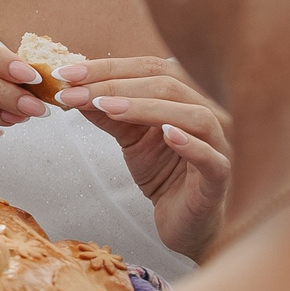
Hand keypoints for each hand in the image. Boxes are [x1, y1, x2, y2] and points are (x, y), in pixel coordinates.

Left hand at [50, 57, 231, 260]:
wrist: (184, 222)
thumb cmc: (164, 174)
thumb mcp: (130, 138)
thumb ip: (107, 113)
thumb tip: (72, 87)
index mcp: (189, 97)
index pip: (151, 68)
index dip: (108, 68)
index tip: (68, 73)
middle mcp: (211, 113)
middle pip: (169, 84)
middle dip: (116, 85)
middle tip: (74, 90)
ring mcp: (222, 145)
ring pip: (194, 115)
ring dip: (146, 108)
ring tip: (107, 108)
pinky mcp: (221, 177)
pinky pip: (211, 157)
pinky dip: (190, 144)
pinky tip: (165, 135)